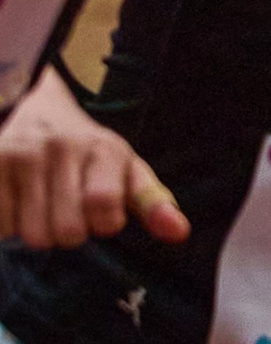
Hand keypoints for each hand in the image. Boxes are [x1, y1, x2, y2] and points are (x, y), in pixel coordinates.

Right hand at [0, 69, 187, 248]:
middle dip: (70, 233)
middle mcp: (62, 146)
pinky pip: (1, 226)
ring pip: (33, 235)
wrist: (33, 108)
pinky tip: (15, 200)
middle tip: (66, 208)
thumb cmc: (87, 153)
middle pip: (68, 231)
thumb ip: (153, 202)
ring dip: (38, 231)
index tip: (101, 212)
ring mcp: (21, 154)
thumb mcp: (126, 170)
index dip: (103, 223)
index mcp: (104, 149)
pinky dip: (7, 224)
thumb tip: (180, 233)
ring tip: (40, 203)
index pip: (104, 206)